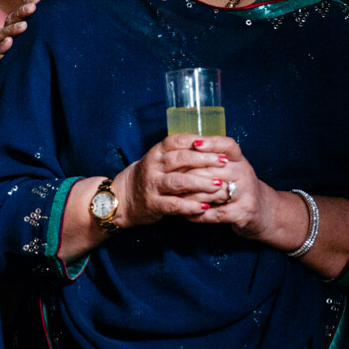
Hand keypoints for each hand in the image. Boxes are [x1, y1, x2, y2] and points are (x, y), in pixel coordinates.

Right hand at [0, 0, 40, 87]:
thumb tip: (61, 29)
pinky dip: (2, 48)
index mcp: (13, 34)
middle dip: (21, 12)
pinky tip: (9, 42)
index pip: (19, 16)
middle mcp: (3, 40)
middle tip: (33, 7)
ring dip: (13, 29)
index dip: (26, 5)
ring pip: (2, 35)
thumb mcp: (31, 54)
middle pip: (10, 21)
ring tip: (24, 26)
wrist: (1, 95)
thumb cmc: (20, 71)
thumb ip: (39, 42)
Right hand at [109, 134, 232, 229]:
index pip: (176, 141)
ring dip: (200, 183)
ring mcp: (152, 185)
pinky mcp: (153, 204)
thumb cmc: (150, 176)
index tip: (216, 144)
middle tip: (224, 162)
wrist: (124, 198)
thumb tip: (210, 146)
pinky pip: (174, 205)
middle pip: (180, 159)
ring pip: (178, 182)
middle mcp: (153, 166)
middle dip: (205, 160)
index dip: (196, 142)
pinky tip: (205, 207)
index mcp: (156, 152)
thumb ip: (180, 153)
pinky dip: (190, 206)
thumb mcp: (160, 160)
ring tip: (219, 184)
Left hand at [179, 136, 280, 241]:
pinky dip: (200, 215)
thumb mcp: (232, 170)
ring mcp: (246, 193)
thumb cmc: (239, 188)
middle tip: (170, 177)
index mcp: (240, 160)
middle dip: (190, 175)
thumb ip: (213, 161)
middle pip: (214, 169)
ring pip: (213, 192)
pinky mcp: (244, 212)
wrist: (264, 212)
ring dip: (191, 196)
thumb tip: (184, 150)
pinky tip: (188, 215)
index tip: (194, 144)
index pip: (228, 146)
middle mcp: (244, 173)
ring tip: (175, 198)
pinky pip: (217, 213)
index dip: (211, 143)